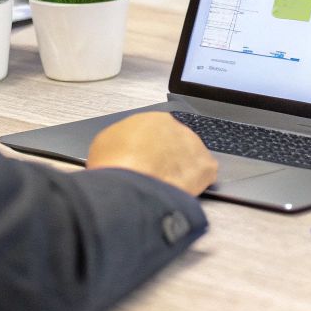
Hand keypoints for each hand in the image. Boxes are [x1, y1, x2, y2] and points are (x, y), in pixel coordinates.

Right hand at [86, 112, 217, 194]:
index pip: (157, 132)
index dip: (151, 149)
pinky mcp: (206, 166)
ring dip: (183, 171)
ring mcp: (194, 146)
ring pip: (191, 158)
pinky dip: (196, 183)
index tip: (146, 160)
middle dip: (168, 159)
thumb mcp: (105, 143)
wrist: (130, 186)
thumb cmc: (114, 164)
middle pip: (176, 144)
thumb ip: (122, 140)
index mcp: (153, 119)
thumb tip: (124, 147)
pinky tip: (182, 192)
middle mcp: (177, 128)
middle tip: (156, 176)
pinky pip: (204, 174)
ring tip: (168, 187)